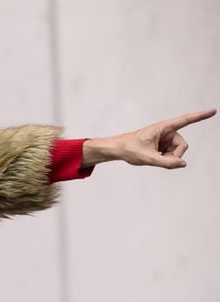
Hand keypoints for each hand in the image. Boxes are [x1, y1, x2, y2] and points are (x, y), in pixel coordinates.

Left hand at [83, 108, 215, 168]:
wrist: (118, 149)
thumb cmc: (130, 149)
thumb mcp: (148, 158)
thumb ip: (166, 163)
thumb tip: (183, 163)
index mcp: (163, 127)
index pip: (185, 120)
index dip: (200, 116)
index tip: (213, 111)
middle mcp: (166, 131)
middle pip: (182, 145)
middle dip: (174, 155)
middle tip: (160, 159)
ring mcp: (165, 137)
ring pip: (177, 151)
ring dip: (168, 157)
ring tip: (153, 157)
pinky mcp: (163, 144)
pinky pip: (171, 154)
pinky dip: (165, 158)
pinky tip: (153, 156)